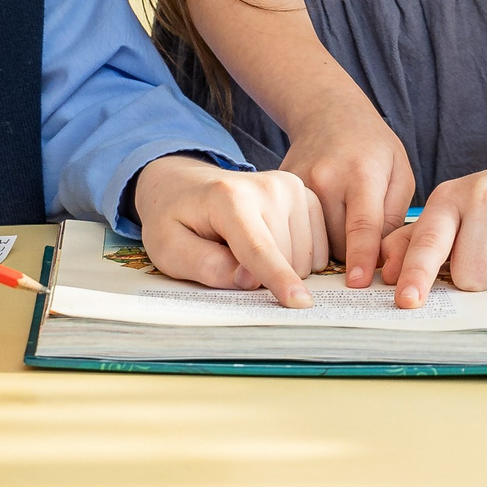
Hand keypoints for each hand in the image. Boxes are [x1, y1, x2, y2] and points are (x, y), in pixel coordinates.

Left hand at [132, 156, 325, 306]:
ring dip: (281, 267)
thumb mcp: (169, 249)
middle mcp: (266, 187)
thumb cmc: (174, 219)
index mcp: (229, 198)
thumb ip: (206, 266)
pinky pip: (317, 246)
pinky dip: (298, 257)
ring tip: (246, 247)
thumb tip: (249, 281)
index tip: (300, 303)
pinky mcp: (303, 193)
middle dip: (262, 276)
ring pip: (303, 257)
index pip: (257, 248)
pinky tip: (271, 244)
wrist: (184, 184)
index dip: (277, 278)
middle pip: (284, 258)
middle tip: (229, 256)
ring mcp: (289, 187)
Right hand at [277, 91, 414, 287]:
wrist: (327, 112)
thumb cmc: (371, 146)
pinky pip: (294, 227)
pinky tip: (320, 220)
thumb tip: (382, 260)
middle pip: (335, 242)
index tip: (358, 284)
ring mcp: (298, 183)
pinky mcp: (281, 188)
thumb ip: (394, 217)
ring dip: (328, 247)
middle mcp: (326, 178)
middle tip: (361, 246)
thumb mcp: (399, 173)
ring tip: (340, 228)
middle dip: (349, 255)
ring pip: (312, 240)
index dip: (361, 258)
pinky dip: (308, 235)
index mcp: (362, 174)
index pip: (362, 226)